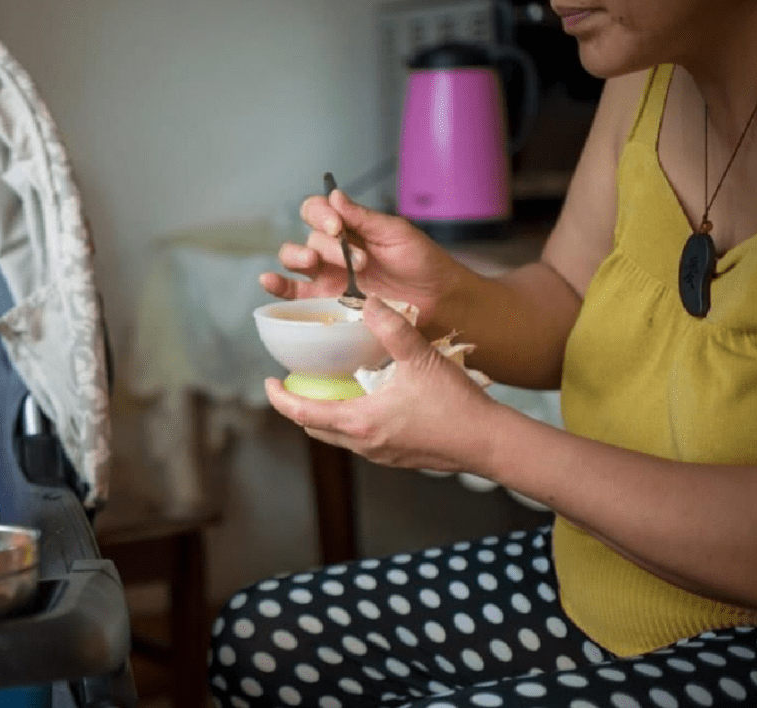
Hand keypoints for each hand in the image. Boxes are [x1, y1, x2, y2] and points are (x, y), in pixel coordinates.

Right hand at [261, 189, 463, 326]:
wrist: (439, 301)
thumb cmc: (422, 263)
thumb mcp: (396, 232)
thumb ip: (363, 217)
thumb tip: (334, 195)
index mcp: (349, 227)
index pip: (318, 210)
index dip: (320, 214)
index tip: (338, 226)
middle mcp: (333, 249)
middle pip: (307, 236)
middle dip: (325, 244)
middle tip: (355, 259)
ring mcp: (327, 276)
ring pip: (294, 259)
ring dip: (298, 257)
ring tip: (316, 264)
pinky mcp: (325, 301)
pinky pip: (293, 293)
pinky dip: (277, 286)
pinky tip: (269, 280)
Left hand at [265, 295, 500, 473]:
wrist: (488, 442)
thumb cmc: (455, 405)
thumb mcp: (420, 357)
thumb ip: (391, 327)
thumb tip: (366, 300)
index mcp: (359, 421)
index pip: (302, 413)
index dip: (279, 397)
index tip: (268, 381)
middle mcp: (363, 443)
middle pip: (315, 427)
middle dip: (299, 405)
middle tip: (294, 381)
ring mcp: (380, 454)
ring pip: (337, 436)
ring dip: (325, 412)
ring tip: (327, 385)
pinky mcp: (396, 456)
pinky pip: (359, 439)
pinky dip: (350, 419)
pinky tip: (364, 398)